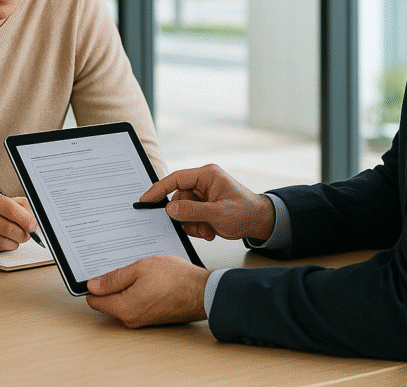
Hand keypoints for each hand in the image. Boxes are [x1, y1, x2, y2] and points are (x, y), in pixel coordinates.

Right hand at [0, 186, 37, 253]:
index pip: (10, 209)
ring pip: (1, 242)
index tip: (32, 225)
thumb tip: (33, 214)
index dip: (25, 219)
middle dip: (22, 234)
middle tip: (26, 235)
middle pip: (7, 228)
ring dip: (13, 243)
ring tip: (13, 239)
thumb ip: (13, 203)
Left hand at [86, 255, 209, 327]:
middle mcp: (131, 319)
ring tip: (140, 272)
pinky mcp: (152, 316)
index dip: (94, 285)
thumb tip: (93, 285)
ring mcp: (142, 319)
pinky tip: (149, 279)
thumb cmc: (177, 279)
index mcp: (124, 308)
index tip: (97, 272)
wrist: (203, 292)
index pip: (94, 301)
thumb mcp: (140, 268)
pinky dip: (138, 291)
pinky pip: (136, 303)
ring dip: (127, 287)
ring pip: (123, 301)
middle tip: (123, 268)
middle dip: (111, 285)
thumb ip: (114, 278)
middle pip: (108, 302)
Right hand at [139, 164, 274, 240]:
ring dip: (193, 224)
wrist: (260, 223)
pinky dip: (197, 227)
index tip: (145, 199)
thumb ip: (192, 211)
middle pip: (178, 198)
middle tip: (198, 227)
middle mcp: (203, 183)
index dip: (159, 189)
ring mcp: (203, 195)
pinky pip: (189, 217)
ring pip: (183, 210)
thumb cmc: (246, 212)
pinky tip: (210, 231)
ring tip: (208, 230)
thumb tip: (170, 208)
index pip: (176, 179)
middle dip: (185, 216)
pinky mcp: (204, 206)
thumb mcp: (218, 213)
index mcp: (207, 175)